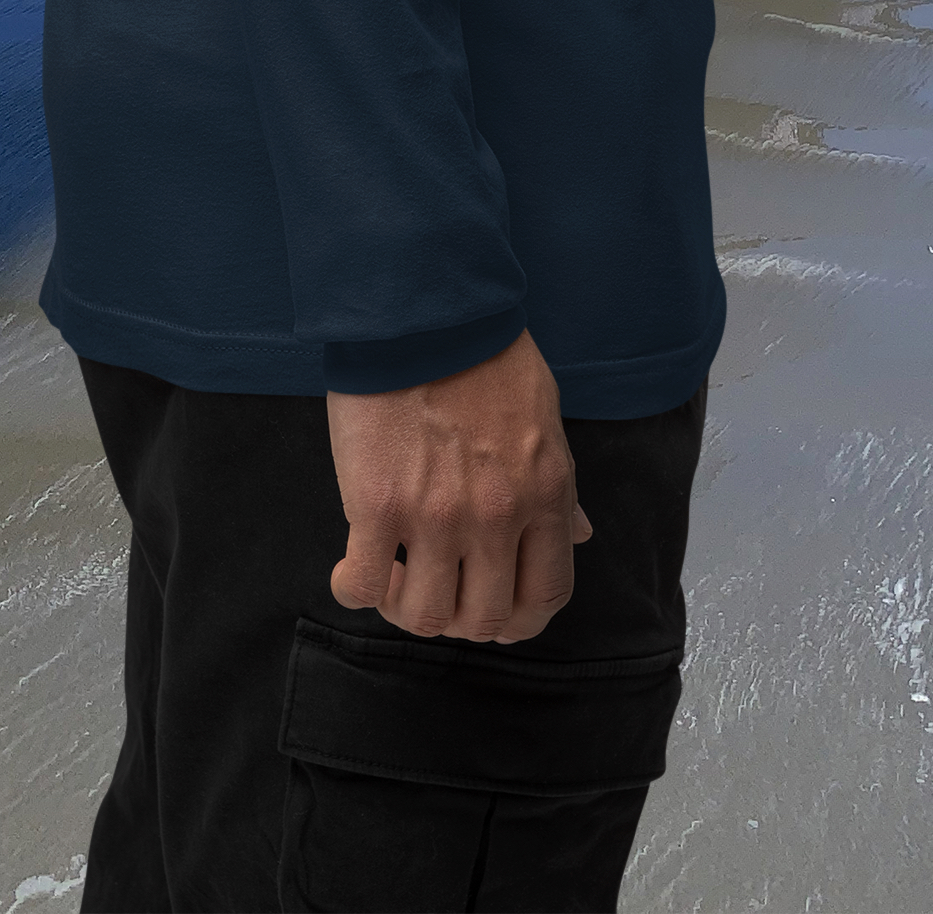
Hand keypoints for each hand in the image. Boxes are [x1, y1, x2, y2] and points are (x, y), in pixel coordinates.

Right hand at [327, 329, 592, 643]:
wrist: (422, 310)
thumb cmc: (485, 355)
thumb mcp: (544, 419)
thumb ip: (560, 488)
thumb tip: (580, 536)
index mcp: (544, 494)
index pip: (544, 596)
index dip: (518, 621)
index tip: (496, 616)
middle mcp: (496, 517)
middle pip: (484, 620)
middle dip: (462, 621)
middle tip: (440, 594)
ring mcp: (435, 517)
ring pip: (425, 616)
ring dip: (408, 609)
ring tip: (395, 580)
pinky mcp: (377, 506)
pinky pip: (364, 587)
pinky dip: (356, 591)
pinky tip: (352, 571)